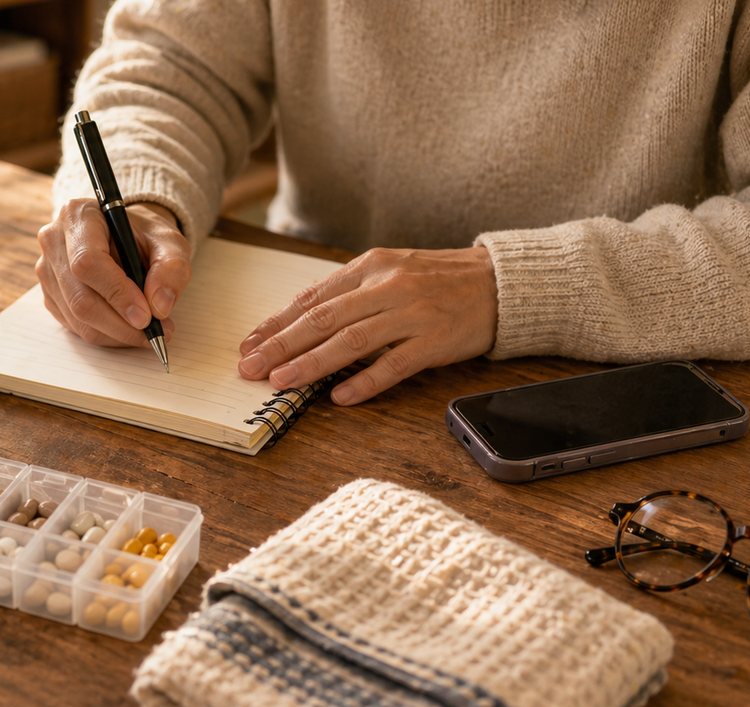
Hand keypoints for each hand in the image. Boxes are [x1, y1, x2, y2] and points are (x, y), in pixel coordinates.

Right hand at [35, 198, 190, 346]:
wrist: (126, 237)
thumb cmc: (144, 235)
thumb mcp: (169, 242)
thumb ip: (172, 268)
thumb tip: (159, 307)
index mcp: (78, 215)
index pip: (88, 261)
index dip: (117, 293)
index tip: (145, 316)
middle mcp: (54, 241)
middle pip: (80, 297)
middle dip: (120, 324)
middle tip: (155, 333)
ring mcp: (48, 271)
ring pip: (78, 318)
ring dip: (117, 334)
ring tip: (149, 332)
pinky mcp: (51, 295)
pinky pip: (76, 326)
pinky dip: (107, 335)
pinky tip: (129, 328)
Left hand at [236, 246, 497, 404]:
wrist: (501, 282)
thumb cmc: (439, 280)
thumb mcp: (391, 271)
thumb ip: (349, 292)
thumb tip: (300, 319)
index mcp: (371, 266)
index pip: (313, 299)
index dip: (276, 323)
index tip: (248, 344)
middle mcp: (387, 287)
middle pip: (323, 319)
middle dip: (281, 345)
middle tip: (251, 367)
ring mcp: (412, 314)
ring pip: (351, 341)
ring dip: (312, 364)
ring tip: (282, 382)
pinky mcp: (435, 341)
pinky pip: (394, 365)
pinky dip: (365, 382)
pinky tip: (340, 397)